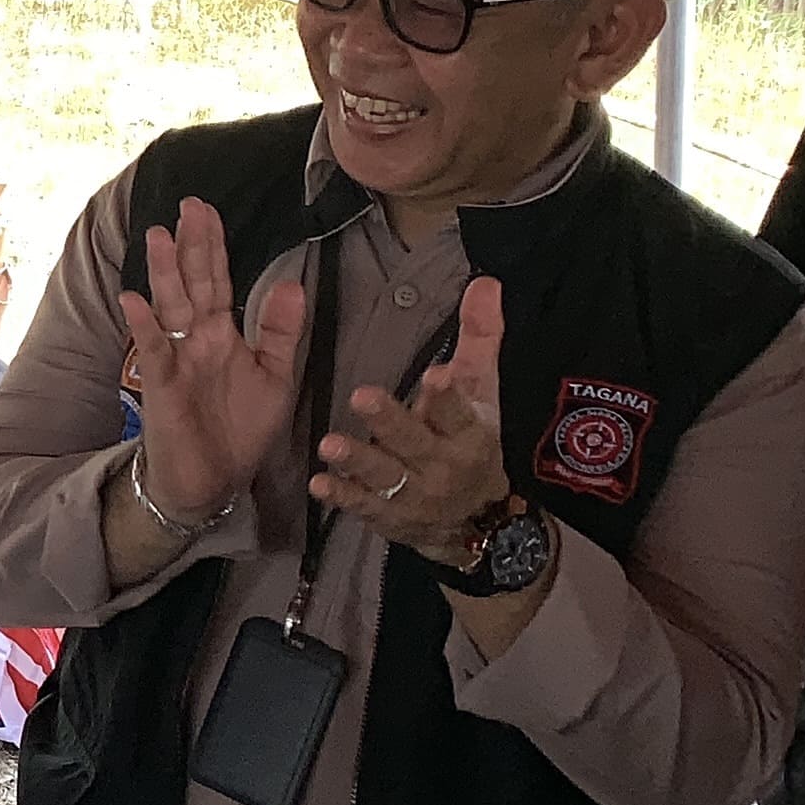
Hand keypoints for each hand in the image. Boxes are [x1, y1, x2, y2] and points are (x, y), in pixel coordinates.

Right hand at [115, 198, 307, 527]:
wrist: (214, 480)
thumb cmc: (240, 430)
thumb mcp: (276, 379)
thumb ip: (281, 333)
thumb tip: (291, 283)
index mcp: (223, 335)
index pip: (218, 281)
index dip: (213, 246)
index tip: (206, 211)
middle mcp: (196, 339)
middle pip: (193, 283)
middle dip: (191, 245)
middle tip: (188, 205)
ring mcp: (176, 359)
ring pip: (169, 307)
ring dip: (163, 272)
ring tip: (157, 236)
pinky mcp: (162, 385)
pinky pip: (152, 349)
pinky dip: (142, 325)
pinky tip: (133, 299)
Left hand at [307, 273, 507, 567]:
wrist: (478, 522)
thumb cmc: (472, 440)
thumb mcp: (483, 392)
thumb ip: (480, 338)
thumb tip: (486, 282)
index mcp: (468, 432)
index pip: (460, 413)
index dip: (449, 397)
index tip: (436, 376)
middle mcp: (442, 464)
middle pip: (415, 441)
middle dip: (391, 422)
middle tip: (361, 396)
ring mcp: (414, 494)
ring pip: (385, 476)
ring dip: (358, 460)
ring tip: (328, 445)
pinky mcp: (388, 515)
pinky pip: (363, 506)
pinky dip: (342, 496)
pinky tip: (318, 484)